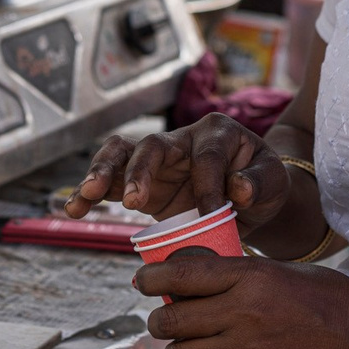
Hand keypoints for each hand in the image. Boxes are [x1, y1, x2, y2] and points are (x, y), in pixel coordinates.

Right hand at [65, 112, 296, 229]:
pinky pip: (110, 179)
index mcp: (218, 133)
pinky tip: (74, 208)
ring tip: (87, 195)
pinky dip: (91, 192)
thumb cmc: (262, 184)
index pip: (207, 156)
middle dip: (140, 171)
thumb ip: (259, 182)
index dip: (208, 185)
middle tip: (133, 201)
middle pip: (153, 144)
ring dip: (103, 172)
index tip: (212, 215)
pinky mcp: (142, 180)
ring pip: (122, 152)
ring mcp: (158, 159)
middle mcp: (182, 139)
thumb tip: (239, 188)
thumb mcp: (274, 182)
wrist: (252, 197)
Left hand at [137, 253, 348, 348]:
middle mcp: (242, 313)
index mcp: (250, 277)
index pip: (181, 274)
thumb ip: (236, 274)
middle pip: (171, 320)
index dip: (150, 277)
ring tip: (191, 346)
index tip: (141, 280)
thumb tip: (189, 277)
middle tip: (166, 318)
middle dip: (160, 319)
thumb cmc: (326, 298)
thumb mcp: (279, 270)